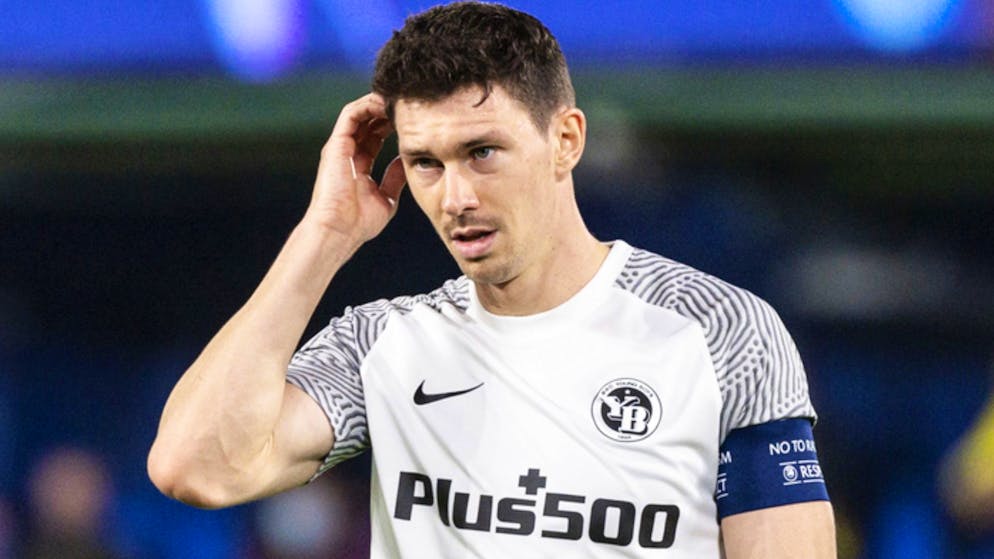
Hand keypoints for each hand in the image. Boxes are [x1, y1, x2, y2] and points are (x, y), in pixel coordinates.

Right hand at [304, 93, 405, 244]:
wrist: (339, 230)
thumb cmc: (359, 223)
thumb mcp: (387, 197)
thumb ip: (395, 177)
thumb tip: (407, 161)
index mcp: (360, 165)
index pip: (376, 136)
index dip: (393, 125)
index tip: (414, 120)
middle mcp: (348, 152)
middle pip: (369, 121)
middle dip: (388, 110)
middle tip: (409, 104)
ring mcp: (341, 147)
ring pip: (360, 113)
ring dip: (379, 103)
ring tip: (399, 98)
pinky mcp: (336, 143)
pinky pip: (350, 114)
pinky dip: (367, 104)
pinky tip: (386, 102)